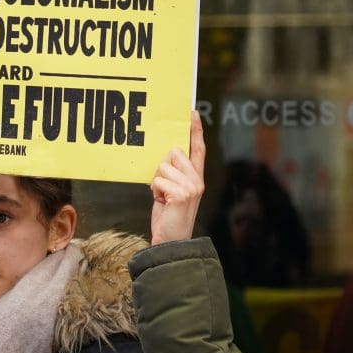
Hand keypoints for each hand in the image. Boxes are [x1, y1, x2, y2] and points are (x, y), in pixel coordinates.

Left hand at [149, 111, 205, 245]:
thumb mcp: (172, 191)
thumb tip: (166, 154)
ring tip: (163, 197)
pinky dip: (154, 191)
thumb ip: (173, 173)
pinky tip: (162, 202)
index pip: (197, 148)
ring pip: (163, 166)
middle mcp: (198, 179)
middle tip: (163, 188)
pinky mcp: (182, 193)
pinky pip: (158, 179)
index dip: (195, 130)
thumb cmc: (168, 216)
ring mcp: (192, 186)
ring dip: (156, 181)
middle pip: (173, 152)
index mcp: (196, 177)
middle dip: (161, 168)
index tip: (192, 112)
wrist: (171, 240)